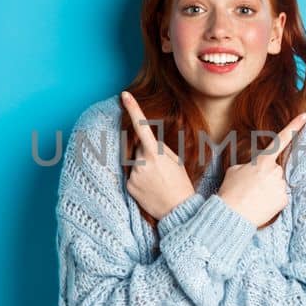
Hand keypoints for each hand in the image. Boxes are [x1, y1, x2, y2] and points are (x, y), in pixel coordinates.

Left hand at [121, 91, 195, 219]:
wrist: (178, 211)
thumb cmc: (180, 183)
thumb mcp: (176, 161)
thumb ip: (159, 148)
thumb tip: (145, 142)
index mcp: (155, 152)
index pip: (142, 126)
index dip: (133, 109)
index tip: (124, 95)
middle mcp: (141, 161)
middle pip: (138, 146)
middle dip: (146, 151)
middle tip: (161, 168)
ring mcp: (133, 174)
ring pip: (135, 161)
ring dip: (143, 166)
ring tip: (158, 180)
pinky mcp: (129, 186)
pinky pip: (132, 175)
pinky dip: (140, 178)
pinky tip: (151, 187)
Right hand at [217, 111, 305, 226]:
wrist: (231, 215)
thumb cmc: (230, 191)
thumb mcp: (234, 170)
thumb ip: (249, 165)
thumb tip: (255, 168)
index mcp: (263, 160)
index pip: (281, 139)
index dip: (294, 126)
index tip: (305, 115)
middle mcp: (275, 171)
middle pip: (275, 169)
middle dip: (266, 176)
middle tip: (251, 187)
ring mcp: (281, 185)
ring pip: (277, 183)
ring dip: (268, 188)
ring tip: (254, 197)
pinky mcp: (283, 200)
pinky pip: (279, 196)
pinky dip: (272, 200)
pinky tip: (261, 204)